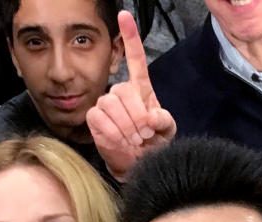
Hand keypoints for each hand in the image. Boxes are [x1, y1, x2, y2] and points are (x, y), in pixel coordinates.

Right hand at [87, 10, 176, 181]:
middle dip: (136, 116)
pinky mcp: (94, 118)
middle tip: (145, 135)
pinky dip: (113, 133)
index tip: (125, 16)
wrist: (138, 163)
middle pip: (123, 91)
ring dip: (126, 126)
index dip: (130, 37)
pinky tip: (121, 141)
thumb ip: (163, 120)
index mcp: (141, 89)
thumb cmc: (153, 144)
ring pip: (110, 104)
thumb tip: (151, 118)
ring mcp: (106, 104)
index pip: (136, 58)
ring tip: (135, 140)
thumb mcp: (166, 131)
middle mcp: (122, 92)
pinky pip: (99, 118)